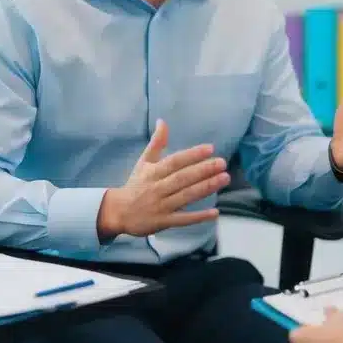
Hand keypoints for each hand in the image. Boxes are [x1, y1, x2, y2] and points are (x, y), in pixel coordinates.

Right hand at [97, 119, 229, 237]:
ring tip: (224, 178)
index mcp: (153, 172)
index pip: (175, 161)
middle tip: (222, 163)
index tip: (210, 148)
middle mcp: (157, 188)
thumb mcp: (144, 162)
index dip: (192, 155)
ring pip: (186, 196)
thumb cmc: (135, 185)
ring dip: (206, 187)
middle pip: (183, 178)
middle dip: (204, 170)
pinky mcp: (164, 222)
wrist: (118, 212)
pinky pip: (183, 219)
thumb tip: (162, 121)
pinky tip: (215, 213)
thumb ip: (156, 143)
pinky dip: (199, 217)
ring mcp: (161, 206)